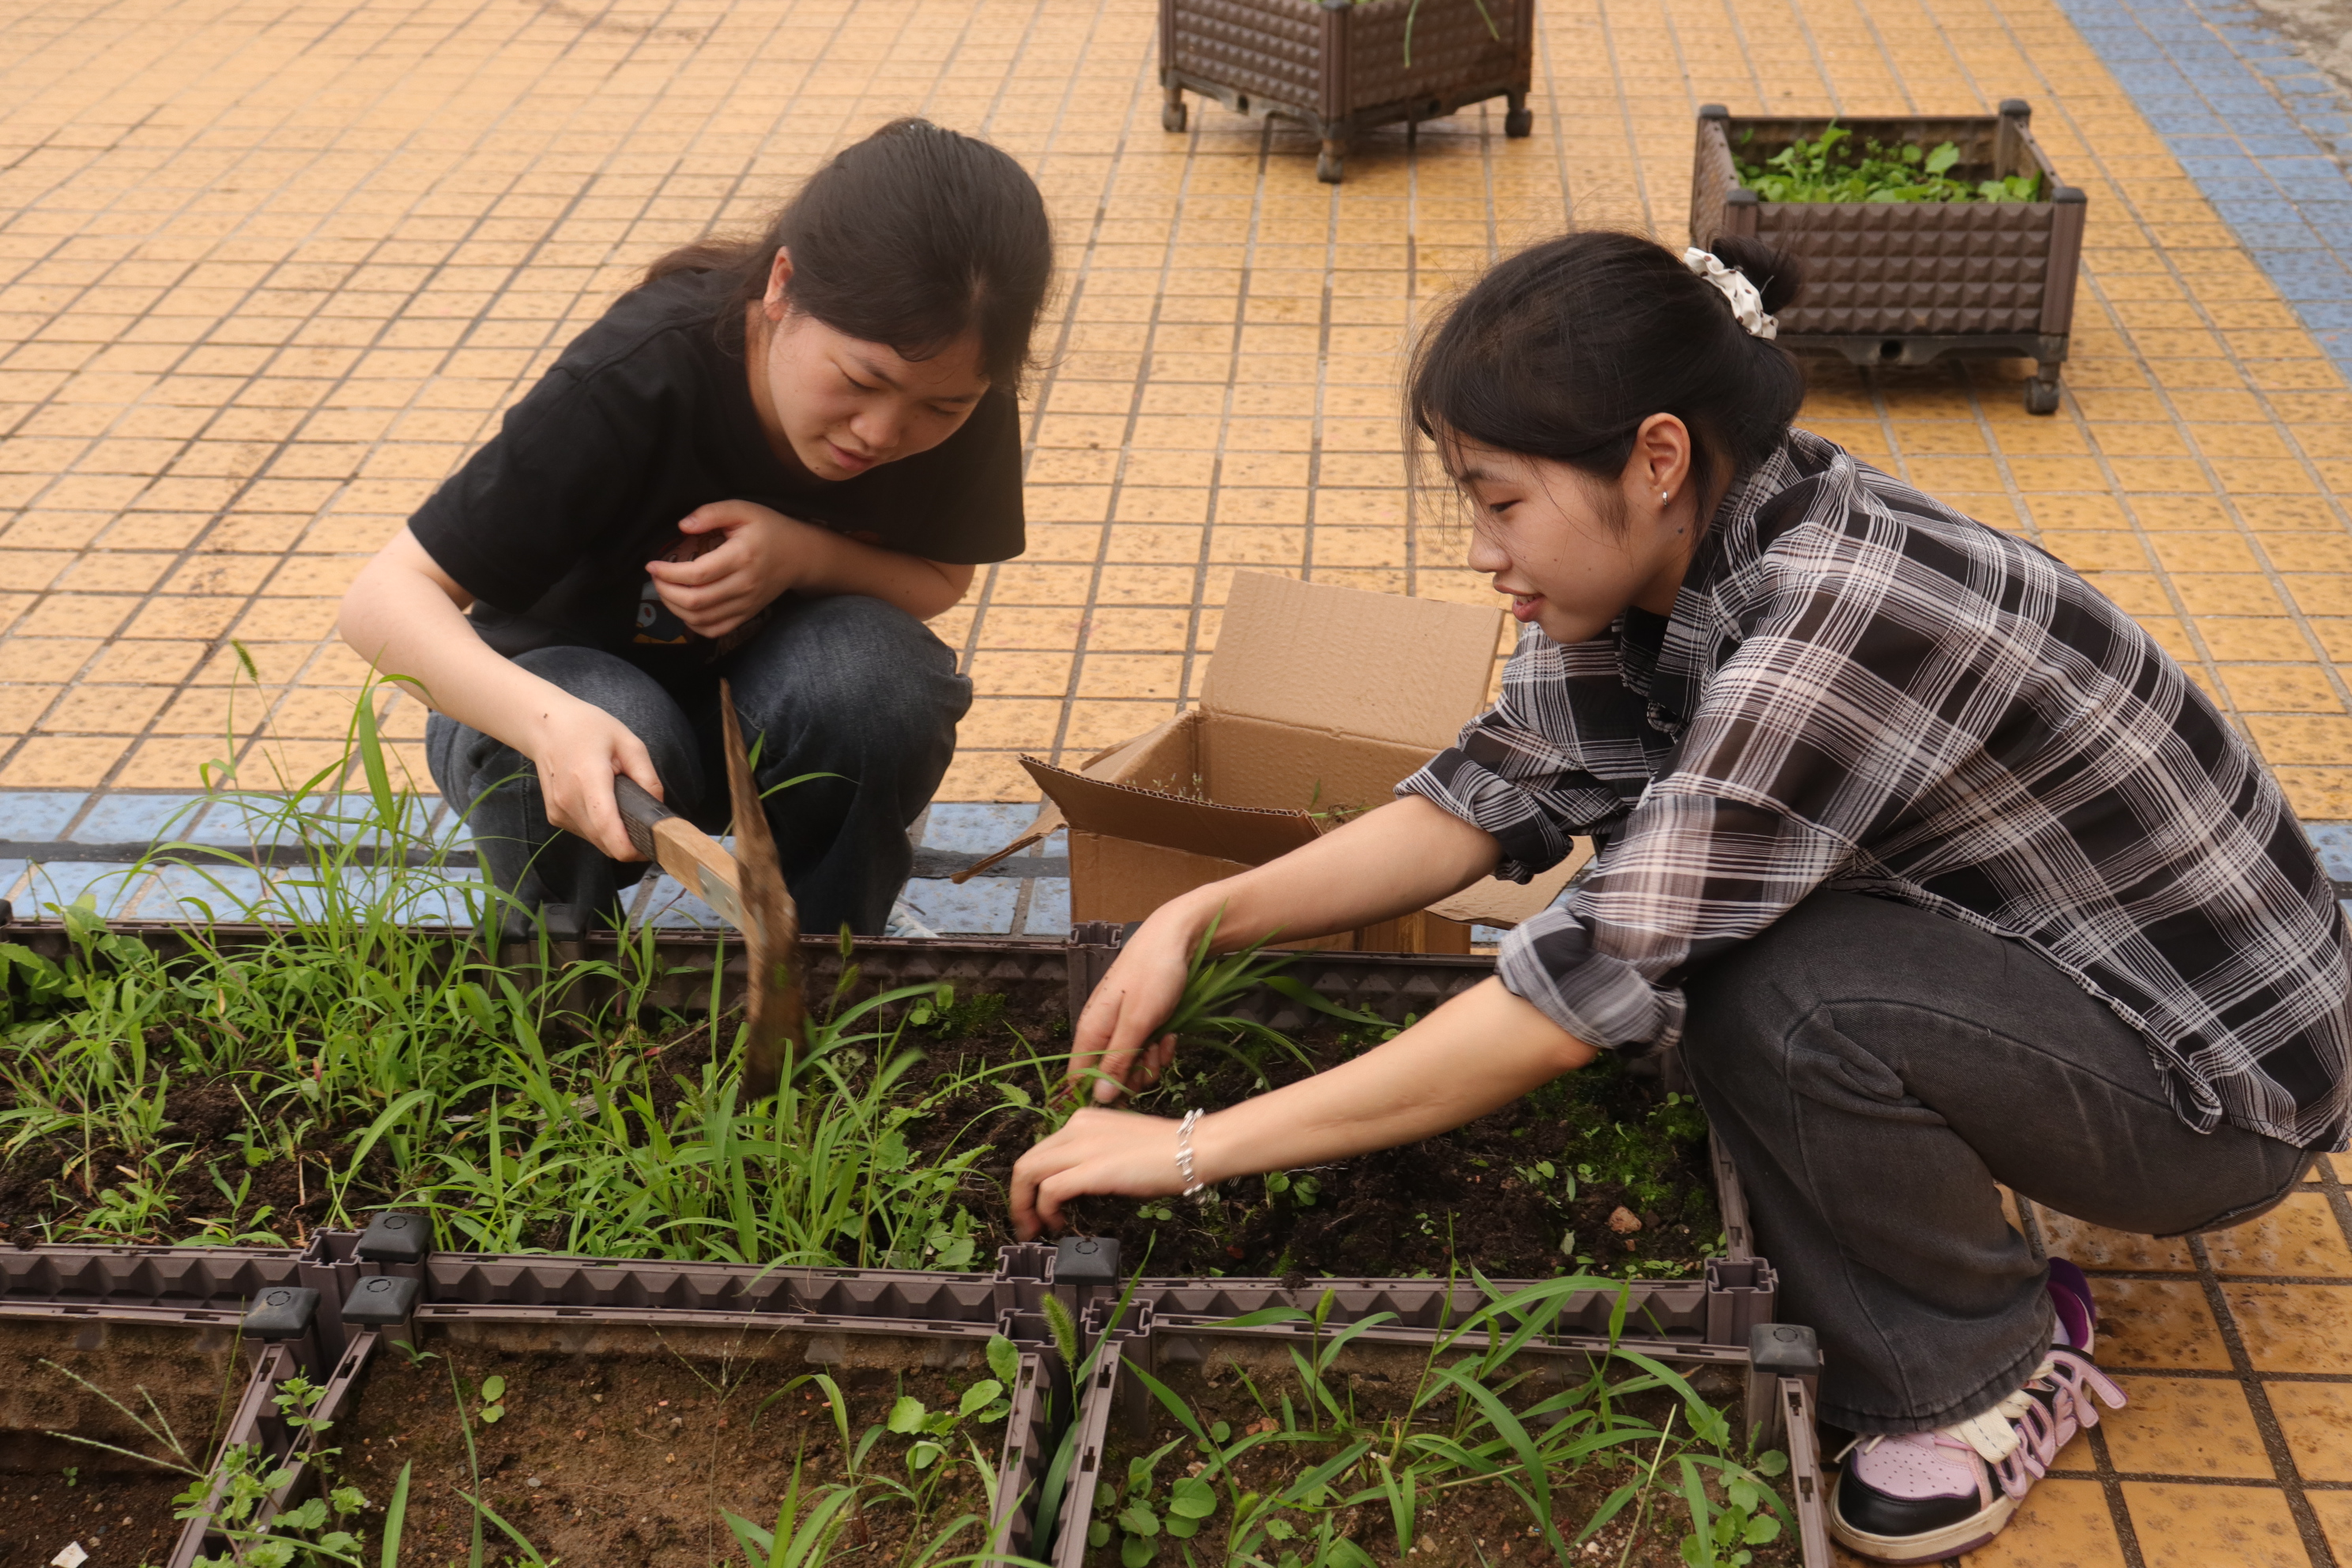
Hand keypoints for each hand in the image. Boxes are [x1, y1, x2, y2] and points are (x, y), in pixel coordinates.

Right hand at [528, 698, 664, 861]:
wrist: (546, 727)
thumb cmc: (588, 729)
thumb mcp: (628, 743)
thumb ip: (647, 777)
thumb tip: (657, 808)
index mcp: (588, 778)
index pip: (606, 826)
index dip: (628, 848)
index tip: (649, 850)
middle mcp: (569, 800)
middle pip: (604, 841)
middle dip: (629, 843)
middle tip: (647, 829)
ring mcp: (559, 810)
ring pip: (595, 841)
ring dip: (614, 836)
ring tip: (624, 810)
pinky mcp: (555, 816)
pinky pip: (585, 833)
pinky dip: (600, 829)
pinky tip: (604, 807)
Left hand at [645, 500, 828, 637]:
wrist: (800, 555)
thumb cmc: (769, 529)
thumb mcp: (744, 509)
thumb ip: (711, 513)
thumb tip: (682, 526)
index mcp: (742, 556)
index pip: (698, 574)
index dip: (669, 573)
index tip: (652, 565)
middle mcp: (745, 585)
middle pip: (696, 600)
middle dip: (666, 591)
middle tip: (655, 578)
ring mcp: (746, 604)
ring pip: (702, 619)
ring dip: (675, 608)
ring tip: (665, 591)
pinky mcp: (747, 614)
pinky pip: (716, 630)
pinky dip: (694, 624)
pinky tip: (684, 609)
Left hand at [1012, 1107, 1194, 1239]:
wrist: (1194, 1149)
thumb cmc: (1168, 1152)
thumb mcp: (1118, 1146)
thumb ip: (1094, 1157)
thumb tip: (1077, 1186)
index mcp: (1083, 1120)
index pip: (1040, 1152)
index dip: (1029, 1184)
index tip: (1033, 1207)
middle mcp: (1075, 1127)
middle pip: (1026, 1163)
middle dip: (1018, 1198)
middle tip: (1026, 1225)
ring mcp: (1081, 1146)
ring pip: (1027, 1174)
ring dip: (1023, 1207)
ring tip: (1034, 1230)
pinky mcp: (1091, 1169)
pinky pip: (1050, 1190)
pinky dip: (1045, 1211)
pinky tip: (1058, 1224)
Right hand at [1066, 893, 1223, 1103]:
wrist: (1176, 939)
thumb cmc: (1153, 976)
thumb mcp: (1138, 1023)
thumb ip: (1117, 1061)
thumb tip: (1099, 1099)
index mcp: (1090, 1031)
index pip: (1079, 1077)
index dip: (1099, 1092)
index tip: (1125, 1096)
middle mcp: (1101, 1032)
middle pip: (1109, 1076)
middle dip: (1134, 1075)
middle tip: (1153, 1056)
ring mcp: (1121, 1028)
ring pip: (1131, 1066)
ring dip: (1151, 1061)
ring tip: (1164, 1039)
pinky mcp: (1140, 1024)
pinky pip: (1146, 1051)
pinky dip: (1160, 1047)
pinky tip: (1171, 1033)